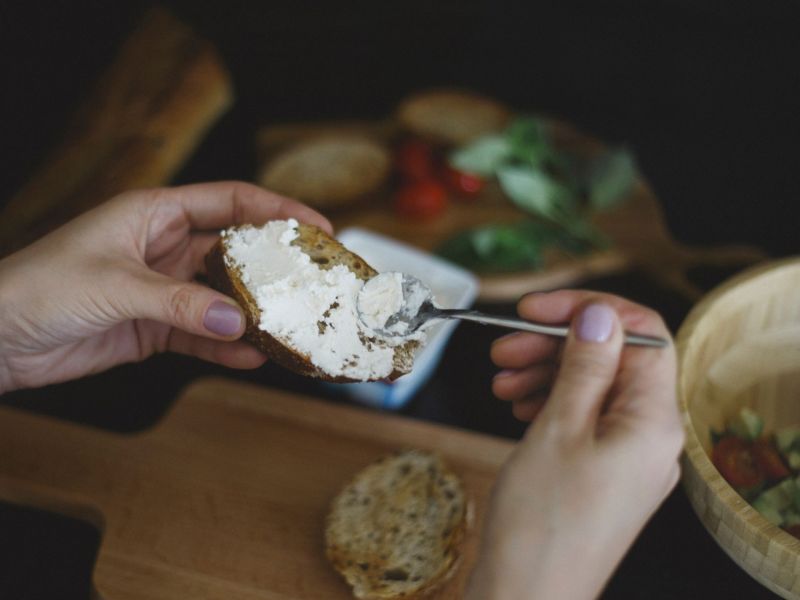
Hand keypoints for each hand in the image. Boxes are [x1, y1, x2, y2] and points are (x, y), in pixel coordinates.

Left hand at [0, 182, 330, 393]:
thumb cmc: (38, 287)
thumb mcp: (115, 286)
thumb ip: (180, 303)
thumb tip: (239, 322)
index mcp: (155, 214)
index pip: (230, 202)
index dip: (277, 210)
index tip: (317, 226)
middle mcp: (165, 248)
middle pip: (234, 253)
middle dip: (274, 268)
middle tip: (315, 284)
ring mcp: (163, 290)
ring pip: (223, 298)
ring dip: (254, 314)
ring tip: (293, 328)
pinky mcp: (154, 328)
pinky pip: (202, 335)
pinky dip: (226, 347)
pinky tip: (253, 357)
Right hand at [466, 291, 683, 599]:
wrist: (526, 596)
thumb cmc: (542, 523)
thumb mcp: (558, 428)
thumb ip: (584, 366)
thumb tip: (600, 316)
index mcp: (653, 422)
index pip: (642, 336)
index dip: (591, 312)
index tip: (538, 308)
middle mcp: (650, 438)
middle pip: (613, 361)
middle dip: (557, 345)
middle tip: (505, 345)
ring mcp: (628, 457)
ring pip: (593, 389)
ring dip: (546, 373)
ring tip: (501, 380)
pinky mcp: (604, 473)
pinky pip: (584, 420)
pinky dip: (550, 403)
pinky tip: (518, 405)